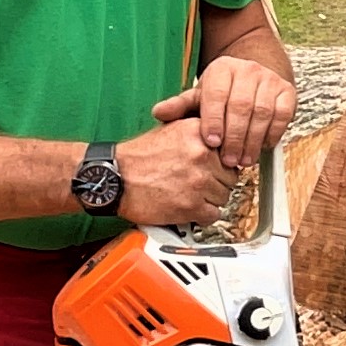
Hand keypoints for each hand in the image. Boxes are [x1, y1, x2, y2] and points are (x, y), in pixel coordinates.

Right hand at [116, 117, 237, 225]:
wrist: (114, 178)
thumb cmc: (138, 157)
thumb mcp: (172, 129)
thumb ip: (200, 134)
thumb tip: (223, 144)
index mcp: (198, 132)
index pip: (230, 150)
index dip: (222, 162)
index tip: (215, 167)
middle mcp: (202, 155)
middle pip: (231, 175)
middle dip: (217, 182)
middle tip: (198, 184)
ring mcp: (199, 182)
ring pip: (224, 196)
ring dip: (210, 199)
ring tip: (190, 195)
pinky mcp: (192, 206)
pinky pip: (214, 215)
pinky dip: (203, 215)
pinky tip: (189, 208)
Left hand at [160, 55, 297, 166]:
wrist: (253, 78)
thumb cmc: (223, 93)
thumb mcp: (200, 97)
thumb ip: (180, 106)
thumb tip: (158, 113)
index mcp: (222, 69)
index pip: (217, 95)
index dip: (214, 121)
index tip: (212, 143)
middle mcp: (247, 70)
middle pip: (241, 106)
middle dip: (234, 137)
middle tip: (228, 160)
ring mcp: (270, 80)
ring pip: (262, 113)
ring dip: (253, 140)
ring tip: (244, 160)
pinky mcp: (287, 91)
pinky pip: (282, 115)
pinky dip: (272, 134)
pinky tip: (262, 147)